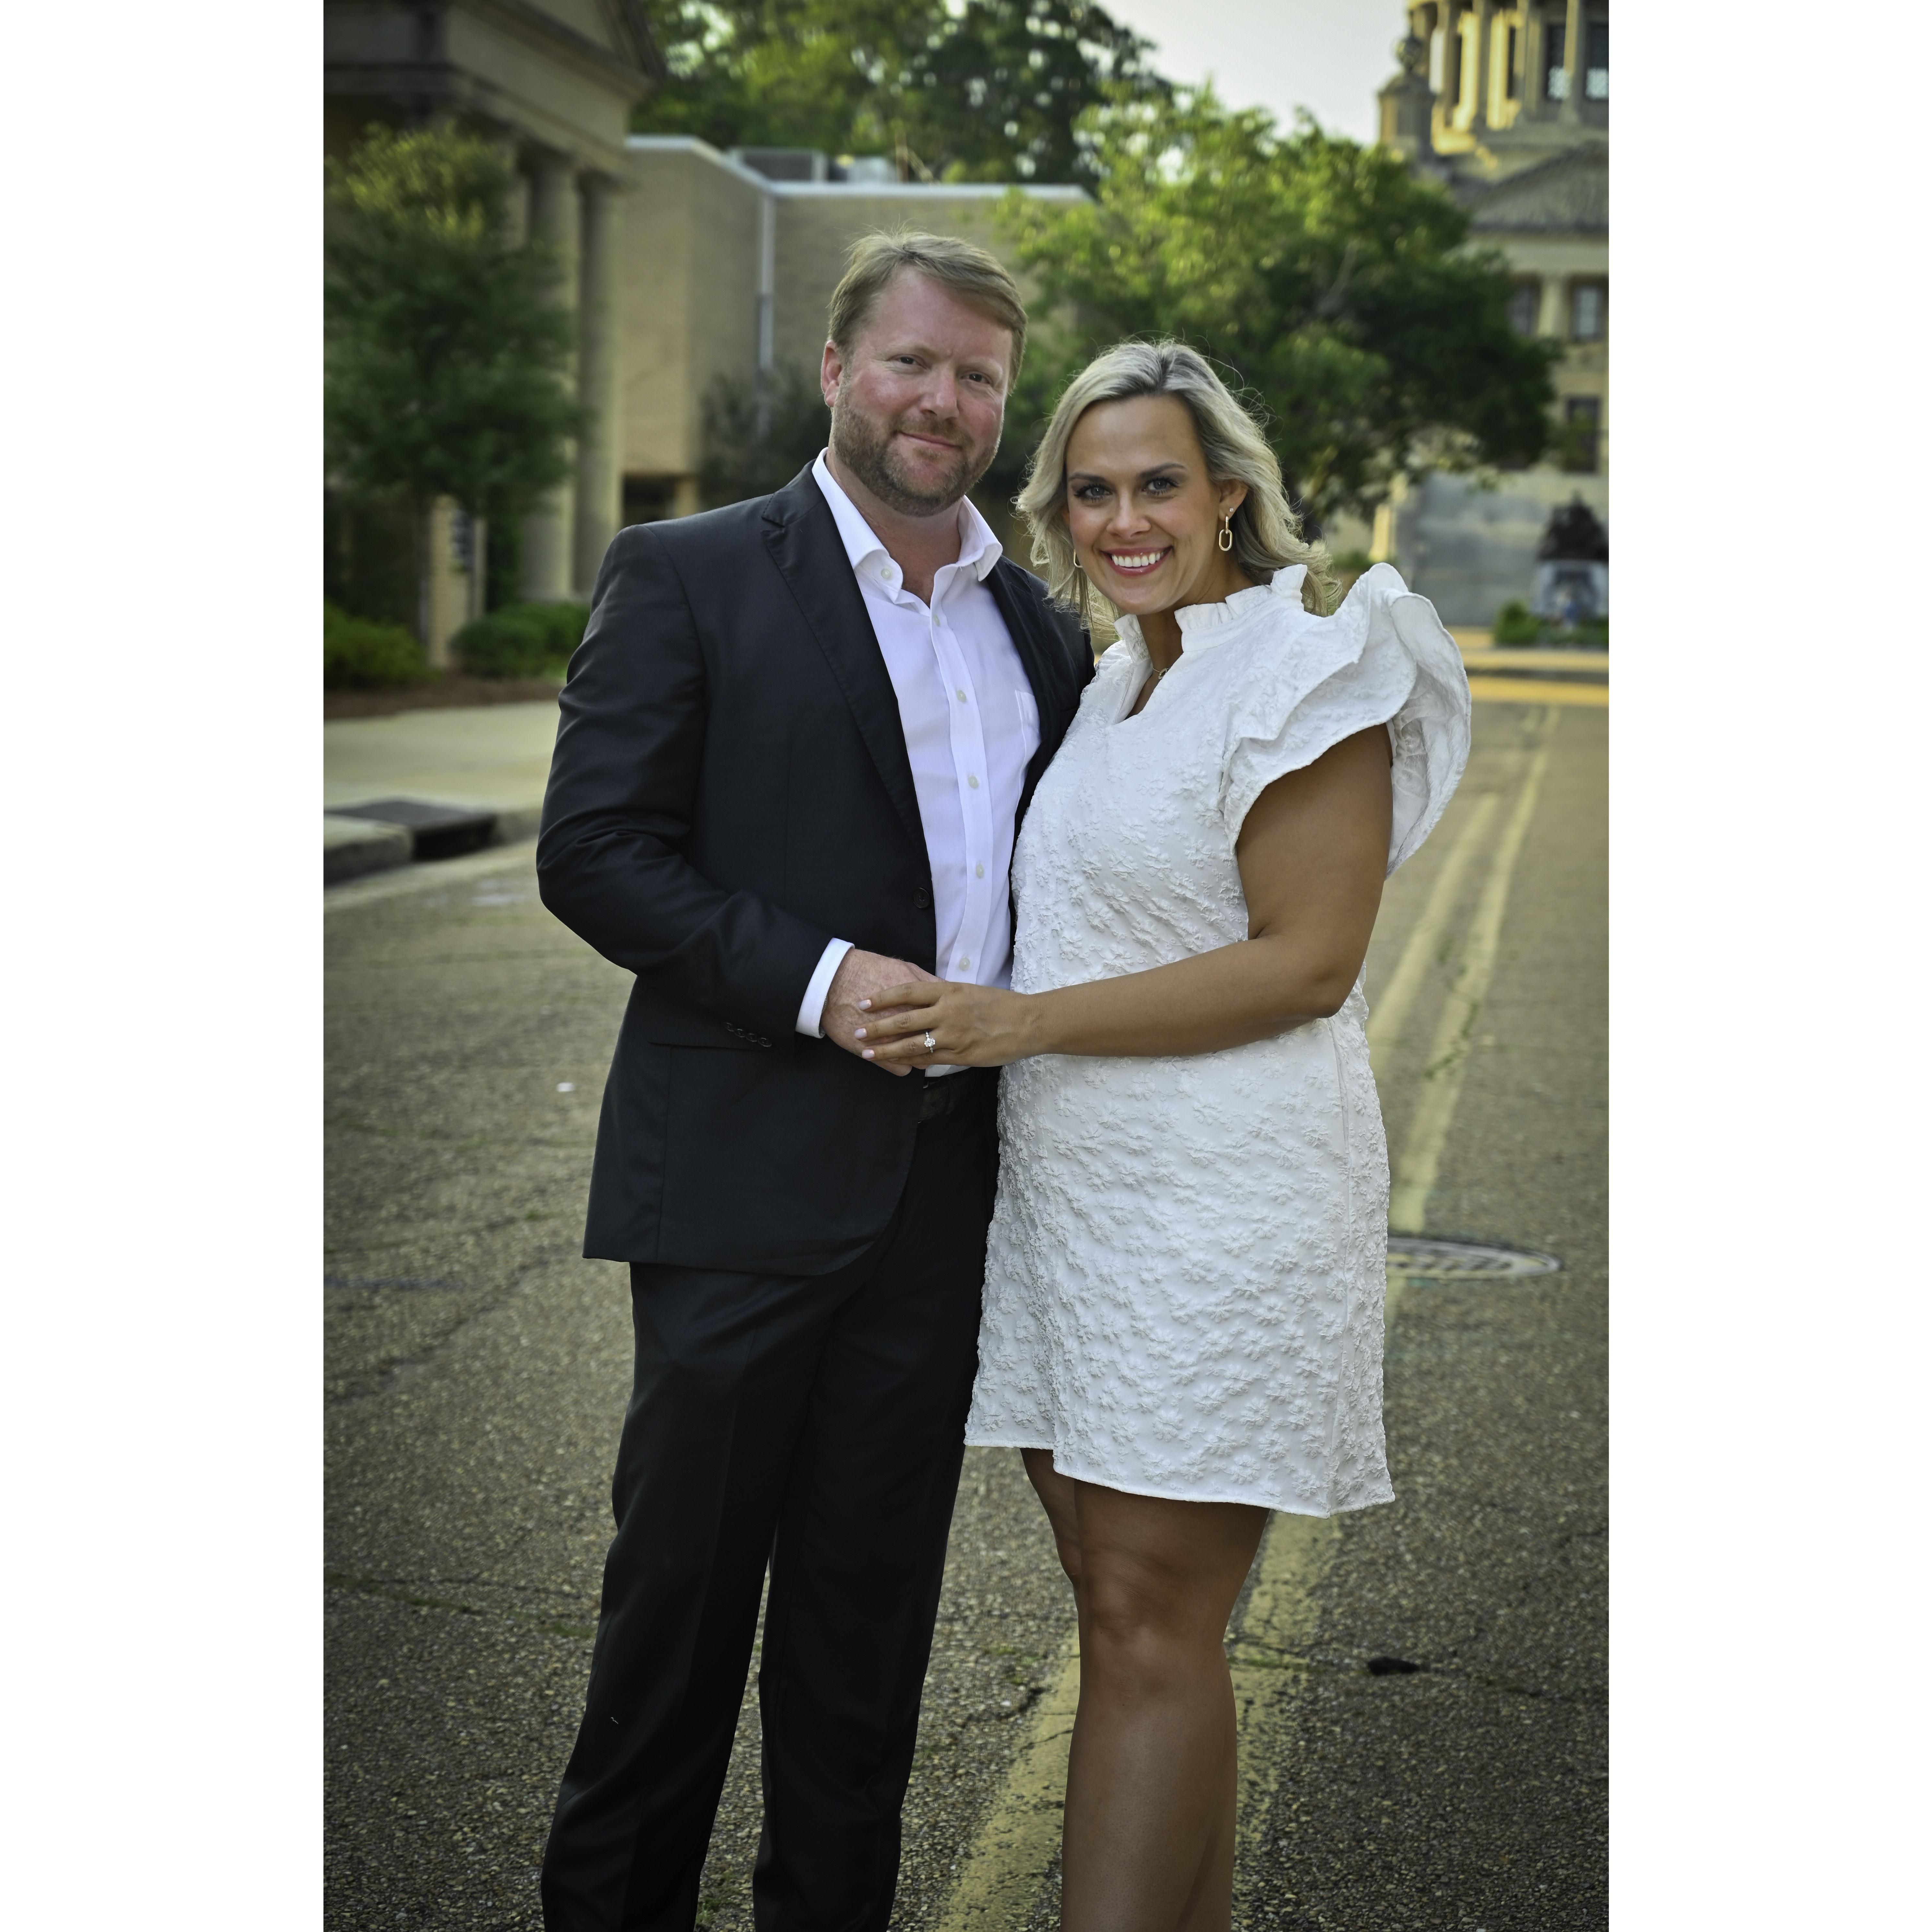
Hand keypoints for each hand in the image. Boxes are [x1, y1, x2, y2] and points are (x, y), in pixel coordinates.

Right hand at [823, 949, 938, 1076]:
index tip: (946, 1026)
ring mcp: (892, 1043)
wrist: (833, 982)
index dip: (949, 1026)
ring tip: (916, 1050)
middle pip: (935, 1043)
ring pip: (920, 1059)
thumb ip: (927, 982)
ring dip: (920, 1056)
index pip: (946, 1022)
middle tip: (935, 1040)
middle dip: (939, 1043)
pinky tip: (897, 1058)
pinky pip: (901, 1070)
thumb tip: (944, 991)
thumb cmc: (868, 971)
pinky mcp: (876, 1055)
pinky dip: (900, 1065)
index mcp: (920, 1003)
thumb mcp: (904, 969)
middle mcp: (909, 1025)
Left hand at [855, 978, 1040, 1068]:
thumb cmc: (999, 1005)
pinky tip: (900, 1065)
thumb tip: (916, 999)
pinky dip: (913, 1062)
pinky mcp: (961, 1055)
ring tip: (868, 1053)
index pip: (908, 992)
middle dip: (876, 1027)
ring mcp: (954, 1036)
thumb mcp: (969, 991)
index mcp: (949, 991)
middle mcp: (948, 1012)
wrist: (1028, 1023)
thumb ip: (943, 995)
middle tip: (856, 1031)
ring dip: (887, 1050)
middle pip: (903, 1020)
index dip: (883, 997)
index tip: (864, 1002)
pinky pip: (931, 1060)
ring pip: (913, 1044)